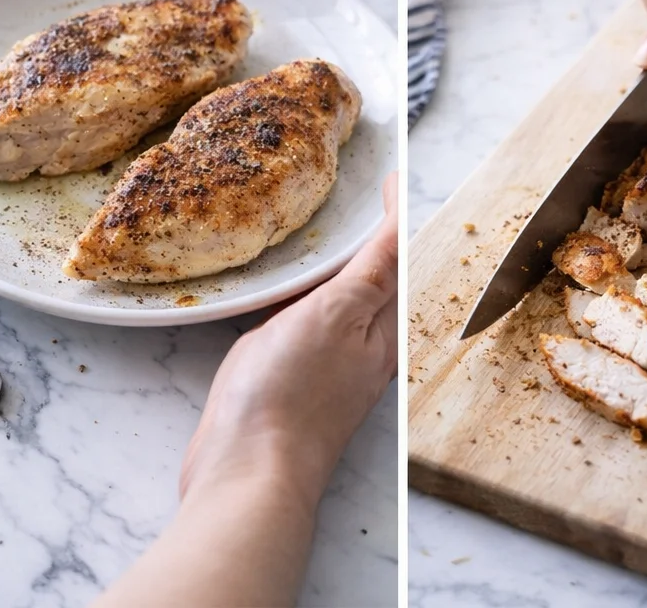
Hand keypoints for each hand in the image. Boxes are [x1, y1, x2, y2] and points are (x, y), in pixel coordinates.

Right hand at [180, 173, 397, 512]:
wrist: (245, 475)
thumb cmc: (293, 397)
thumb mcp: (339, 312)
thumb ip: (373, 265)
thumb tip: (401, 211)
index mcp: (382, 327)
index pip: (396, 254)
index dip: (392, 210)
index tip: (387, 172)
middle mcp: (362, 344)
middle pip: (374, 275)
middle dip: (371, 234)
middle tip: (360, 191)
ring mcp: (325, 362)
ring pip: (339, 297)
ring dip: (334, 260)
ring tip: (322, 226)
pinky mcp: (289, 375)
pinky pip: (305, 318)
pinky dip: (301, 289)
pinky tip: (283, 283)